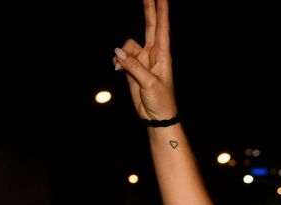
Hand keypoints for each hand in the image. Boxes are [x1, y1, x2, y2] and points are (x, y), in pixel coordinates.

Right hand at [115, 0, 177, 122]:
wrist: (156, 117)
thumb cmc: (161, 100)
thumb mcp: (149, 83)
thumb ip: (133, 66)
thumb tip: (117, 52)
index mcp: (163, 55)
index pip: (162, 29)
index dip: (162, 12)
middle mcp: (152, 54)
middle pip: (149, 26)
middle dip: (148, 10)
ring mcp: (141, 60)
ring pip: (127, 46)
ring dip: (123, 55)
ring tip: (123, 68)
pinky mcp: (131, 69)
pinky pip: (121, 58)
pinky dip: (117, 62)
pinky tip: (118, 69)